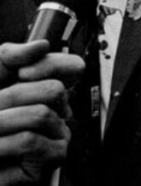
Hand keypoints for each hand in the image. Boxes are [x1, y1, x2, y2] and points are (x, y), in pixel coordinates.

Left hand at [0, 41, 82, 183]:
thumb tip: (42, 45)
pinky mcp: (52, 157)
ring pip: (42, 114)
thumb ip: (10, 56)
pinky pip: (31, 141)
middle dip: (15, 96)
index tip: (22, 73)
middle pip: (55, 89)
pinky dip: (3, 143)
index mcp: (44, 88)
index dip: (53, 65)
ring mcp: (57, 133)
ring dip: (4, 121)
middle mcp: (57, 109)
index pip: (72, 67)